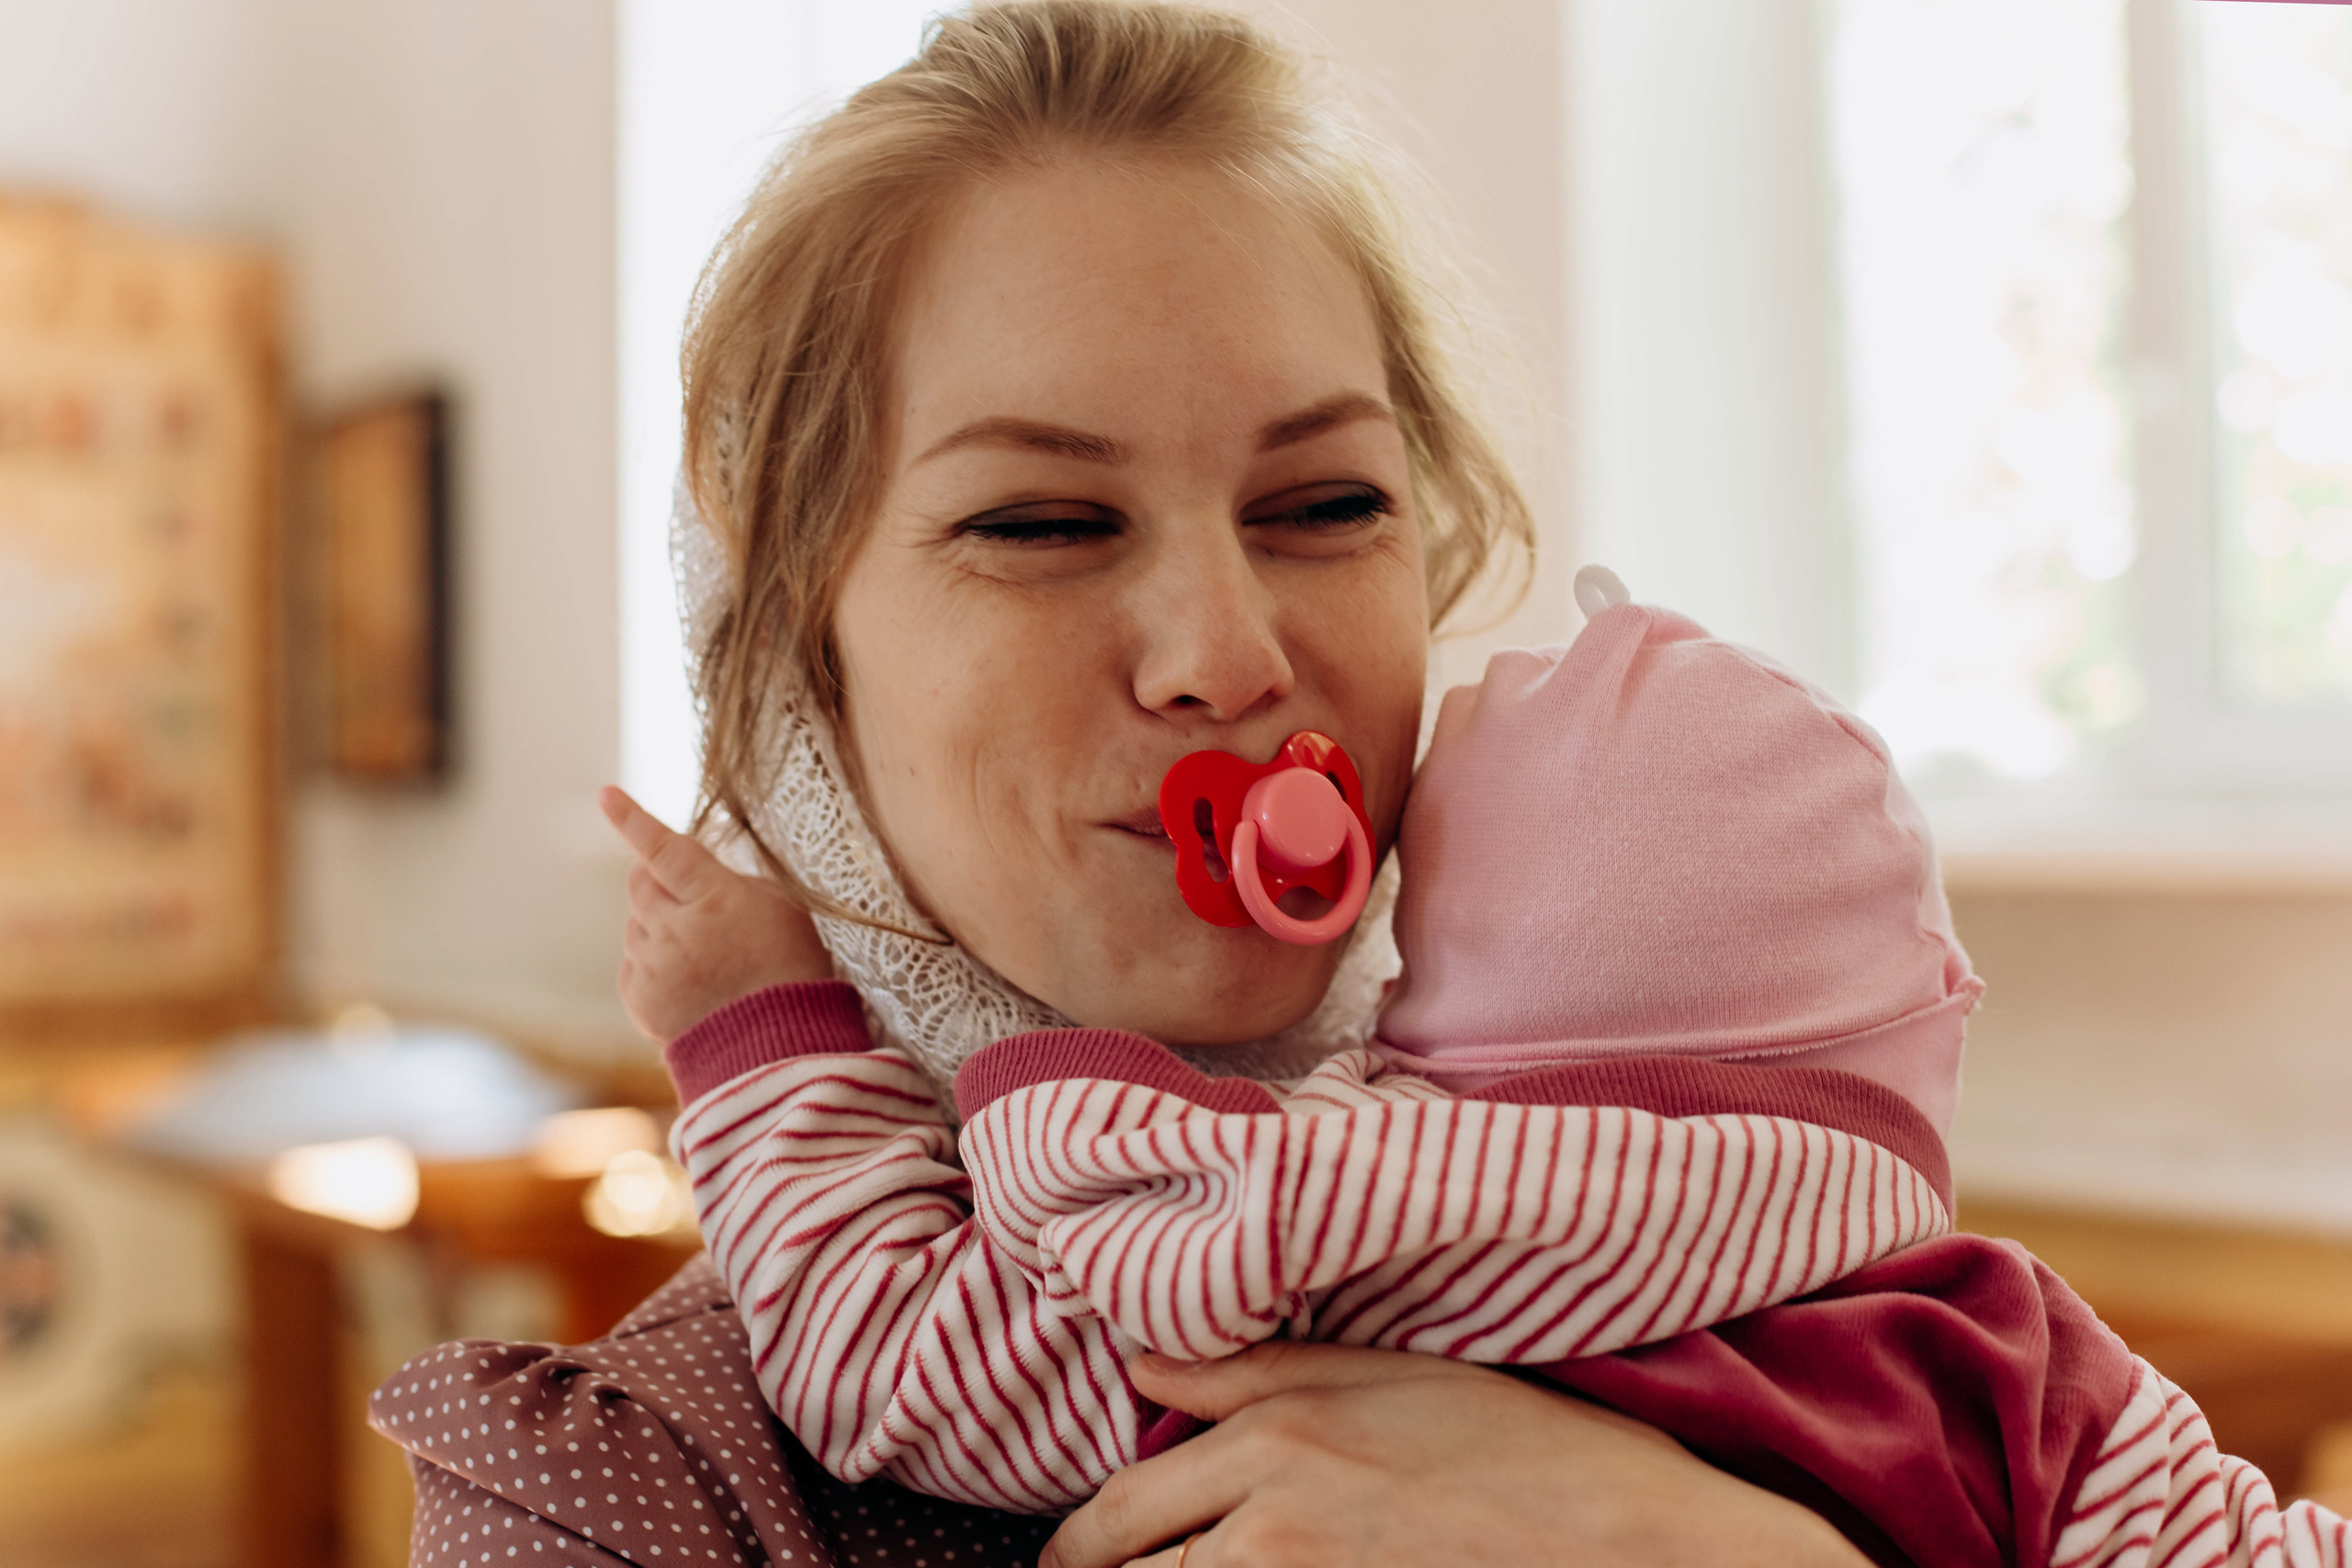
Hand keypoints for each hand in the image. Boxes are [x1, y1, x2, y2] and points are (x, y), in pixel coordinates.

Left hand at [598, 786, 833, 1042]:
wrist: (779, 1049)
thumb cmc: (793, 971)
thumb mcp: (784, 909)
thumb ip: (736, 883)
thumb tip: (702, 874)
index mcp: (713, 898)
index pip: (664, 849)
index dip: (633, 820)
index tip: (607, 796)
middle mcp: (674, 930)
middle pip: (640, 884)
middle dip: (657, 880)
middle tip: (689, 896)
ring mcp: (653, 967)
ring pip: (635, 925)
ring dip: (659, 926)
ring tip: (705, 955)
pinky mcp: (640, 1001)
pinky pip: (632, 965)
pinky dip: (653, 964)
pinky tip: (689, 980)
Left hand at [1043, 1343, 1868, 1567]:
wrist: (1642, 1540)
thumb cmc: (1532, 1450)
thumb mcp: (1399, 1376)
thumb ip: (1262, 1370)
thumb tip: (1145, 1364)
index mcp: (1279, 1430)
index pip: (1122, 1500)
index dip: (1080, 1543)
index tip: (1071, 1558)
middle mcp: (1271, 1507)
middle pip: (1118, 1559)